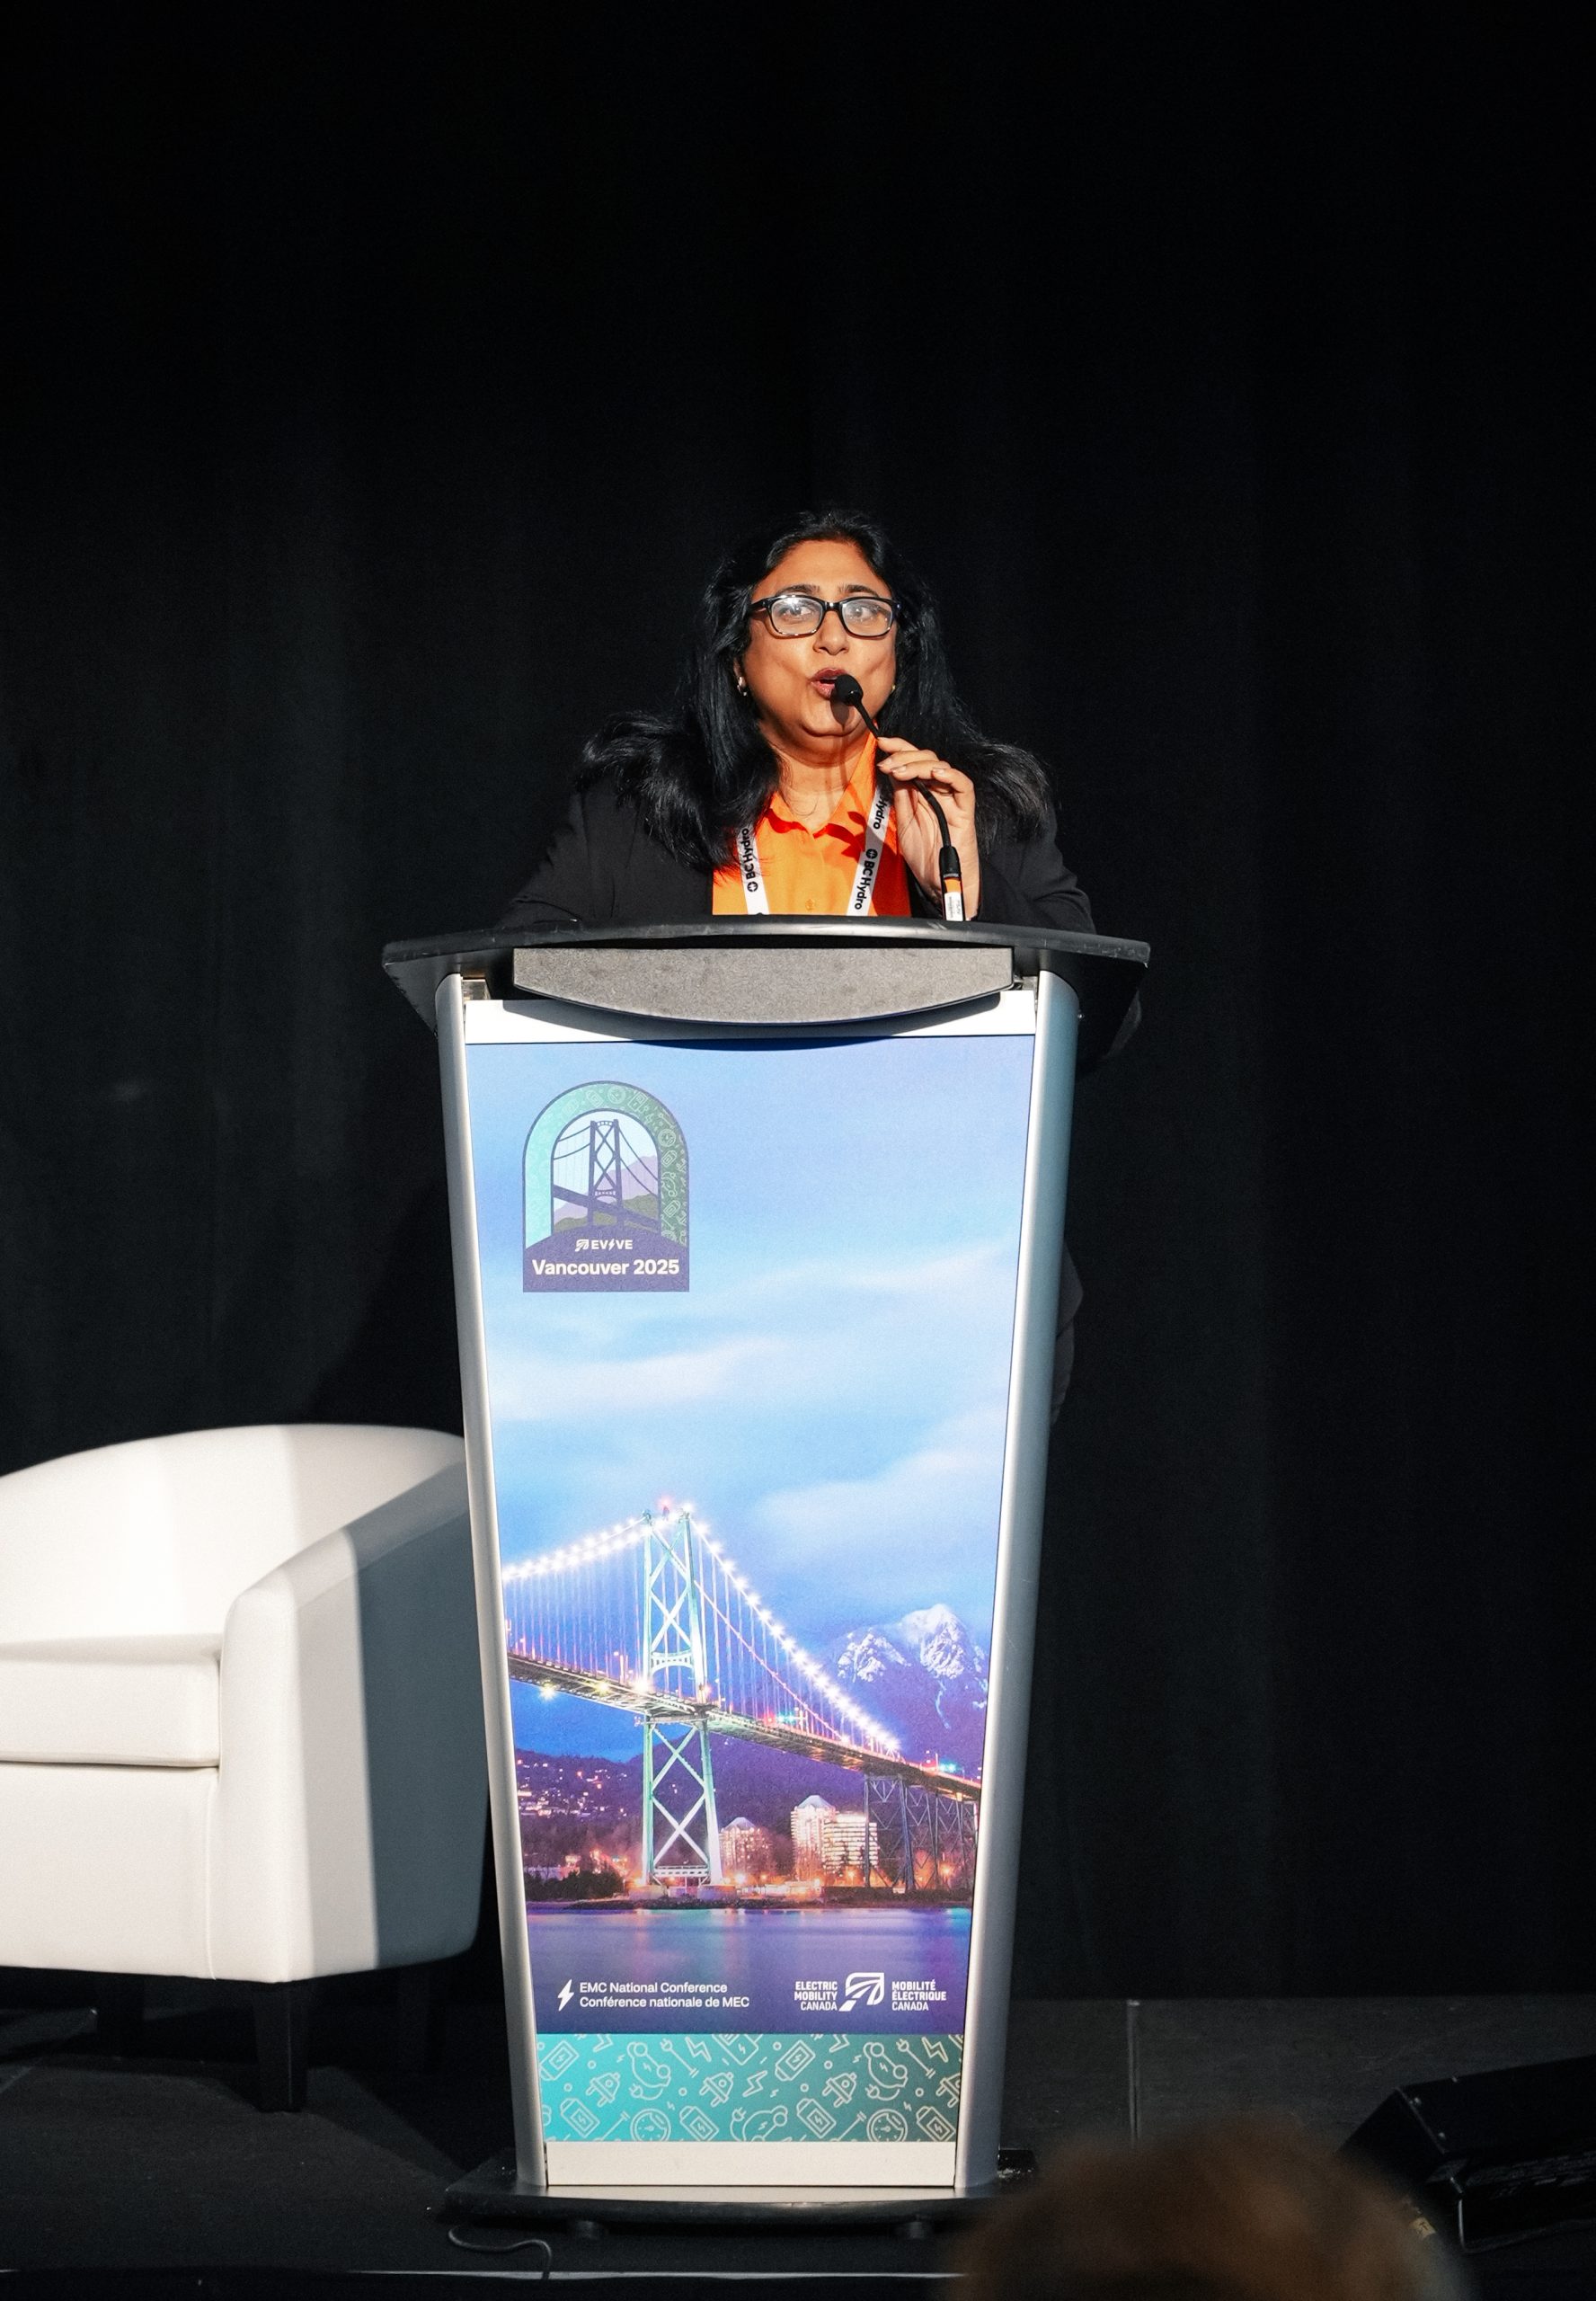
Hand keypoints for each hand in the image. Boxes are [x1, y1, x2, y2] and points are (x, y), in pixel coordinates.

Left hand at [874, 738, 980, 916]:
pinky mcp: (964, 812)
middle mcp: (938, 792)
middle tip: (886, 762)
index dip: (899, 748)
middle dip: (904, 755)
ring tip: (899, 771)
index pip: (912, 762)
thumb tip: (889, 772)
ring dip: (918, 765)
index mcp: (922, 793)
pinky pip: (963, 786)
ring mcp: (951, 801)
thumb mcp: (903, 824)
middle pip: (926, 759)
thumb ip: (900, 799)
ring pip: (941, 767)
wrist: (939, 884)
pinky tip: (934, 774)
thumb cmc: (925, 858)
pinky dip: (950, 776)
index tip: (881, 741)